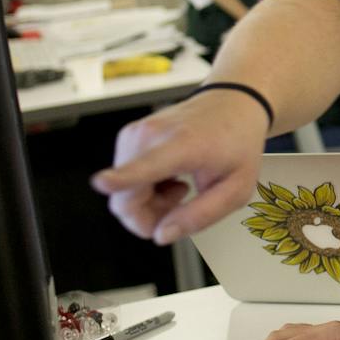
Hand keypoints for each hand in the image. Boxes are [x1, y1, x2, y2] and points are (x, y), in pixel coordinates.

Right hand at [90, 90, 270, 242]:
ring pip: (122, 194)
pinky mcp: (129, 136)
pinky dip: (144, 188)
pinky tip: (169, 178)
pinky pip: (124, 180)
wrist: (233, 105)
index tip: (103, 182)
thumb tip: (163, 235)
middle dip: (149, 218)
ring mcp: (136, 133)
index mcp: (182, 146)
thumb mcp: (236, 189)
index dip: (119, 179)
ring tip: (179, 188)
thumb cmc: (237, 142)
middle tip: (180, 207)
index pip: (144, 165)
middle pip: (125, 198)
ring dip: (149, 203)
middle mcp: (151, 136)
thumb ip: (200, 216)